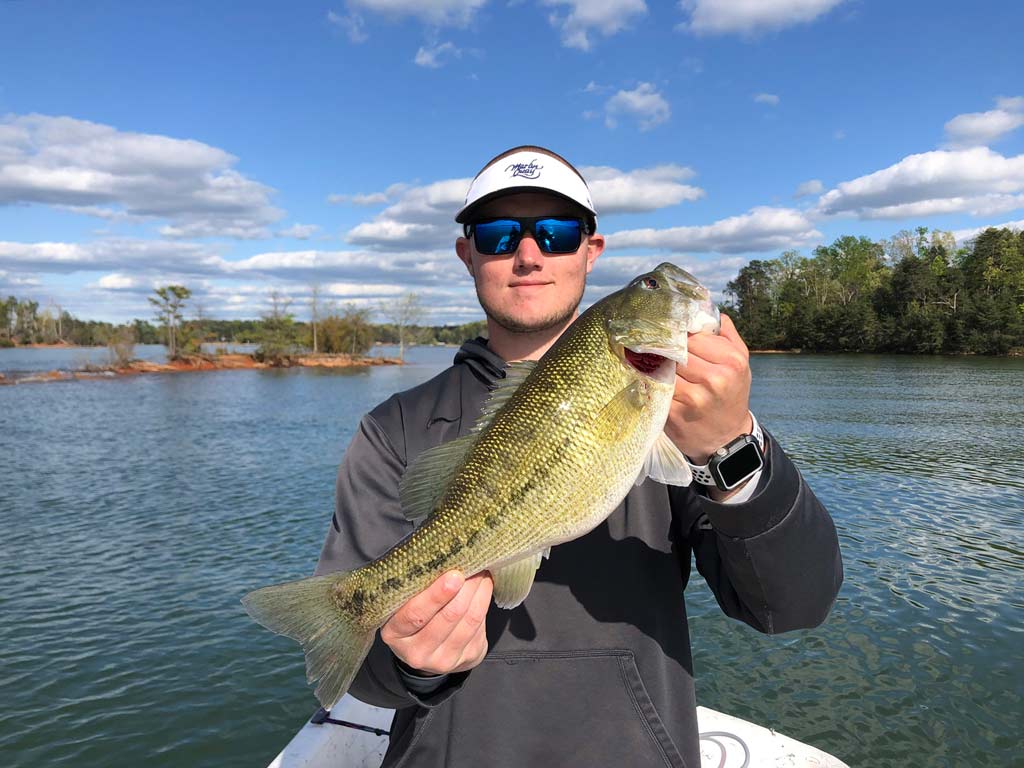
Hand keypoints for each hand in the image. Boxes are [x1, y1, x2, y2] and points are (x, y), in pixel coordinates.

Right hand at [381, 570, 492, 674]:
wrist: (430, 648)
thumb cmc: (415, 615)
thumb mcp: (404, 604)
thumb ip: (416, 589)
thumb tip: (445, 559)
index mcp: (394, 634)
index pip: (415, 615)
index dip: (436, 595)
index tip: (455, 575)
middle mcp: (417, 652)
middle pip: (448, 617)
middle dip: (466, 588)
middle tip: (474, 564)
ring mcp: (443, 660)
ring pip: (469, 621)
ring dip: (479, 592)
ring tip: (482, 573)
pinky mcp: (466, 659)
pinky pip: (479, 627)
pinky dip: (484, 603)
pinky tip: (484, 589)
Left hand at [665, 313, 752, 464]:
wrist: (726, 440)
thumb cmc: (731, 395)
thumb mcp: (740, 364)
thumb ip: (727, 335)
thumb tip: (709, 310)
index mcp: (731, 362)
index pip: (694, 336)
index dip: (680, 335)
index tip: (670, 333)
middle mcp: (715, 379)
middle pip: (677, 350)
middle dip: (666, 348)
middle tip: (655, 345)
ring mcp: (693, 397)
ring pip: (663, 367)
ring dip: (655, 364)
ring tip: (651, 361)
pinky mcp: (674, 413)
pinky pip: (655, 387)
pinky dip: (650, 381)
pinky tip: (650, 378)